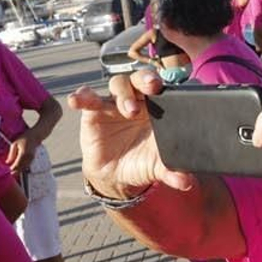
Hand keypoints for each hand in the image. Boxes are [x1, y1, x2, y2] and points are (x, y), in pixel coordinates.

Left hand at [4, 134, 38, 174]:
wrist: (35, 136)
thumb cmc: (24, 138)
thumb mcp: (14, 144)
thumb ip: (11, 154)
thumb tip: (7, 162)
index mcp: (23, 153)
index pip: (17, 164)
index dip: (13, 168)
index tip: (9, 171)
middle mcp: (28, 157)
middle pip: (22, 167)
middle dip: (16, 171)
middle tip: (11, 174)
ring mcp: (32, 158)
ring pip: (25, 167)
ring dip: (20, 170)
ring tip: (15, 172)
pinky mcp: (33, 158)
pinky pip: (28, 165)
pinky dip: (23, 167)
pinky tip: (20, 168)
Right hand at [68, 70, 197, 197]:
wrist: (116, 174)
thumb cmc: (141, 161)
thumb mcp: (156, 167)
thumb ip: (171, 171)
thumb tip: (186, 182)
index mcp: (156, 108)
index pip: (160, 87)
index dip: (162, 84)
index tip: (164, 87)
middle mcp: (136, 100)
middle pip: (140, 79)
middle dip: (145, 79)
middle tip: (152, 88)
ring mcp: (114, 103)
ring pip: (118, 84)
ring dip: (123, 94)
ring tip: (129, 110)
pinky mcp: (93, 112)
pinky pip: (86, 98)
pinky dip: (81, 96)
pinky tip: (76, 100)